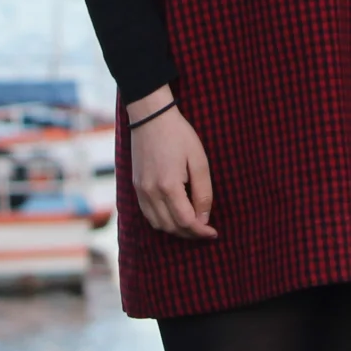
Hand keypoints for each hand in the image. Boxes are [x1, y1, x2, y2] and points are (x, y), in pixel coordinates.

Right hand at [125, 86, 216, 238]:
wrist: (151, 117)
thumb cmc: (179, 135)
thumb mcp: (199, 160)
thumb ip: (203, 192)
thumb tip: (204, 218)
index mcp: (168, 186)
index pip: (186, 221)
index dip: (201, 231)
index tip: (213, 233)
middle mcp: (151, 192)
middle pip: (171, 227)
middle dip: (190, 233)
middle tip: (206, 230)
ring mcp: (141, 191)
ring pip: (158, 224)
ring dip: (176, 229)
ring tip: (192, 224)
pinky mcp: (136, 187)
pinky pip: (148, 215)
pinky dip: (162, 221)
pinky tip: (174, 216)